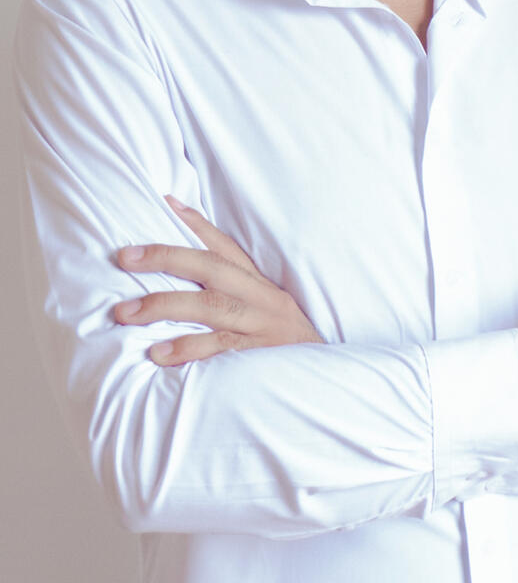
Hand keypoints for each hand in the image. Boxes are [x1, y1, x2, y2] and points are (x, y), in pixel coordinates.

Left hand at [114, 196, 325, 364]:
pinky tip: (158, 354)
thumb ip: (234, 289)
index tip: (166, 203)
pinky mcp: (260, 357)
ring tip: (126, 312)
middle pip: (211, 268)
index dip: (196, 223)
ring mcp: (261, 326)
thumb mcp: (268, 308)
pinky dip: (189, 349)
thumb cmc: (286, 344)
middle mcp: (261, 298)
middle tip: (124, 258)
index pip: (225, 246)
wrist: (329, 379)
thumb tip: (192, 268)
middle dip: (165, 258)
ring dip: (165, 306)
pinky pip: (221, 349)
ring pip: (211, 307)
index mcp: (260, 284)